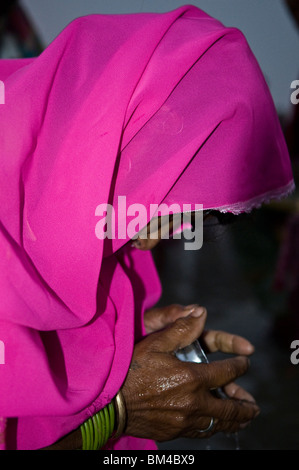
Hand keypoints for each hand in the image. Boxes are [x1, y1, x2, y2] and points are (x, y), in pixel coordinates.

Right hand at [122, 307, 259, 440]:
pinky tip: (217, 425)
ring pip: (220, 423)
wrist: (113, 405)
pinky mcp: (177, 432)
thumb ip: (181, 329)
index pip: (227, 372)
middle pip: (230, 407)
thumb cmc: (133, 370)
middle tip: (254, 405)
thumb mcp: (155, 343)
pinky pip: (203, 432)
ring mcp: (186, 420)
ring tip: (245, 418)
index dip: (240, 366)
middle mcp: (194, 402)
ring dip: (235, 420)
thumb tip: (201, 312)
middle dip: (245, 404)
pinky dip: (215, 428)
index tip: (245, 363)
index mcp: (192, 377)